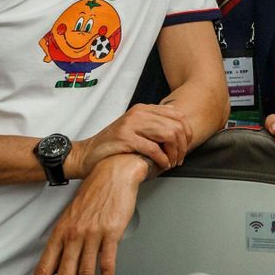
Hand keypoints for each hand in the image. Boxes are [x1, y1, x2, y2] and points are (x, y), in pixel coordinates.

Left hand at [31, 154, 147, 274]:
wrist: (114, 173)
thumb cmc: (95, 194)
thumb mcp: (72, 218)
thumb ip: (65, 243)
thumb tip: (59, 266)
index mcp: (60, 233)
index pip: (44, 269)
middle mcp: (73, 235)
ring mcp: (91, 234)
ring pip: (84, 274)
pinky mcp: (111, 232)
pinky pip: (107, 263)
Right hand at [68, 103, 191, 177]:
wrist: (88, 154)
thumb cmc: (114, 145)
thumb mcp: (136, 128)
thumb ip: (154, 124)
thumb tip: (178, 123)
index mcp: (144, 109)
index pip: (177, 115)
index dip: (187, 132)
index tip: (185, 146)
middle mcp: (139, 113)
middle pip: (176, 125)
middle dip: (182, 145)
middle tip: (180, 158)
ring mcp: (131, 125)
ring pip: (168, 134)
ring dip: (174, 152)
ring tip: (172, 162)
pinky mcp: (125, 138)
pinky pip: (153, 148)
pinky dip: (162, 159)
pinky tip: (162, 165)